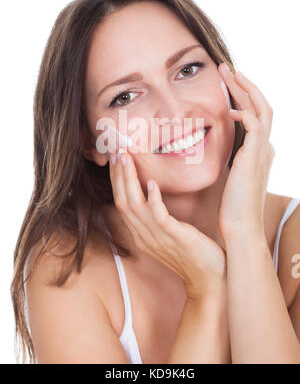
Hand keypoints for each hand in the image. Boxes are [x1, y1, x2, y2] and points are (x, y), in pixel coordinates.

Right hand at [109, 149, 225, 298]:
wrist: (209, 279)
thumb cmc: (192, 253)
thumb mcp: (169, 233)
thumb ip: (157, 216)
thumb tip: (153, 192)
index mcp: (141, 234)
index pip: (121, 203)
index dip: (117, 180)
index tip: (117, 158)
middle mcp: (144, 236)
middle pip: (122, 201)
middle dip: (118, 175)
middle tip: (117, 151)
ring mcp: (157, 237)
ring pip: (134, 206)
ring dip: (129, 180)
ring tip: (128, 159)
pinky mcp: (175, 237)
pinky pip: (159, 216)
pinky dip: (153, 199)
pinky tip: (152, 183)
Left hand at [217, 63, 274, 240]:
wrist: (240, 228)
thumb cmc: (234, 206)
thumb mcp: (234, 177)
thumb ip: (236, 160)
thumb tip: (229, 152)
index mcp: (260, 150)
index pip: (256, 114)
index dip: (244, 96)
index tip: (228, 83)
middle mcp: (265, 147)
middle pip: (261, 105)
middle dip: (244, 84)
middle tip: (227, 68)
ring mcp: (262, 151)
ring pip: (261, 109)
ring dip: (246, 89)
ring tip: (230, 73)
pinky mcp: (254, 158)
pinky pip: (254, 126)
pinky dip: (244, 113)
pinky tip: (228, 110)